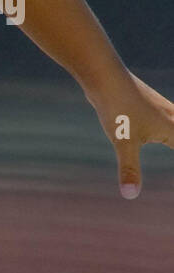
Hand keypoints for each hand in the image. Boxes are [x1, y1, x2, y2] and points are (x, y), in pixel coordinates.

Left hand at [84, 68, 173, 197]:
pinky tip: (162, 122)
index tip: (173, 159)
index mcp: (172, 128)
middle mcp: (172, 116)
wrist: (105, 77)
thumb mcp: (123, 143)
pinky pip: (166, 117)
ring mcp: (160, 108)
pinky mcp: (147, 103)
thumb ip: (129, 169)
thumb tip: (130, 195)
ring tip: (169, 136)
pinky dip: (169, 126)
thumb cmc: (117, 109)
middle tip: (173, 146)